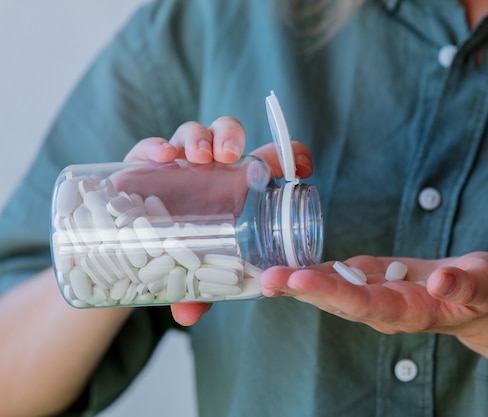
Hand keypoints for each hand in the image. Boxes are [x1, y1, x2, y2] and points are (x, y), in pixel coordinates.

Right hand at [124, 118, 312, 325]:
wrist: (136, 245)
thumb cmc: (181, 253)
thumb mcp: (197, 273)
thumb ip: (198, 292)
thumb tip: (187, 315)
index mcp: (237, 188)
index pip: (270, 159)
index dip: (291, 155)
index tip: (302, 169)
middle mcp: (210, 170)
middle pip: (227, 135)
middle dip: (230, 137)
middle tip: (228, 157)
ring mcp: (178, 165)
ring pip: (194, 134)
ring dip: (198, 139)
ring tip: (199, 158)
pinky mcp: (145, 164)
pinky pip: (152, 146)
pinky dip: (157, 145)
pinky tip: (163, 158)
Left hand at [260, 252, 487, 338]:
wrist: (478, 298)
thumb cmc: (485, 290)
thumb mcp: (487, 283)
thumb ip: (465, 284)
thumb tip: (442, 280)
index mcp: (412, 310)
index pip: (367, 305)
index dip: (334, 292)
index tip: (302, 279)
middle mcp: (386, 308)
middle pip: (339, 301)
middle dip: (302, 289)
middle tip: (267, 278)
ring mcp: (376, 295)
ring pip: (333, 291)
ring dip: (300, 282)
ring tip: (266, 273)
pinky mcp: (372, 280)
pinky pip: (339, 277)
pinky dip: (314, 270)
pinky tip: (288, 262)